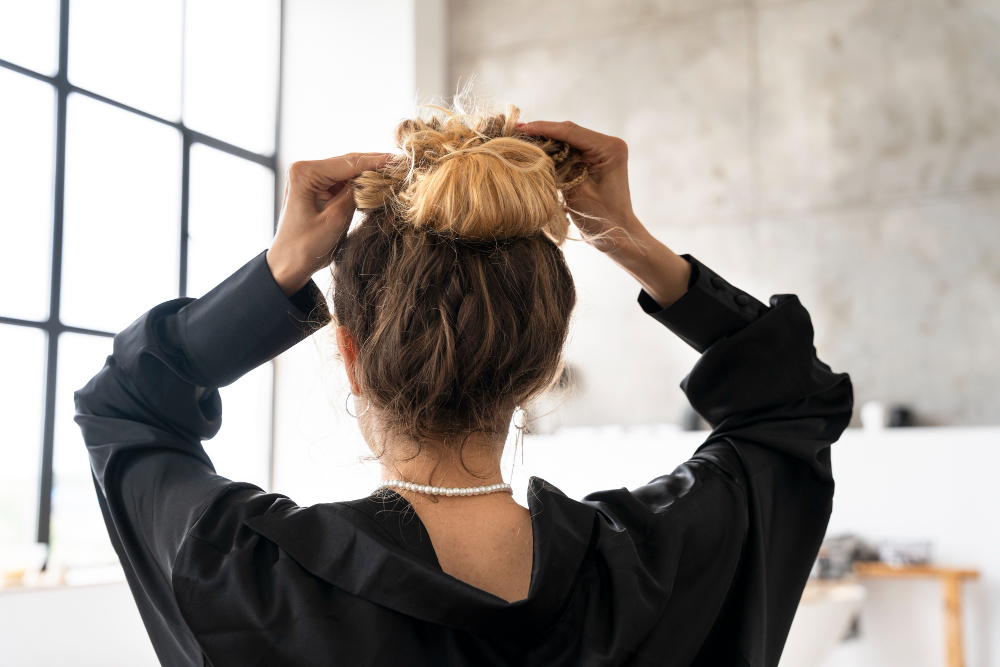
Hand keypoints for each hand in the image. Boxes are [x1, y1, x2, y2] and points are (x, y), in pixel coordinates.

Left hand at [267, 152, 392, 296]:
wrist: (287, 265)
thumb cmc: (305, 247)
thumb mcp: (335, 220)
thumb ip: (355, 194)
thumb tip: (379, 178)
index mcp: (304, 173)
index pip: (348, 163)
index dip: (377, 162)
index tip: (400, 161)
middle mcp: (305, 169)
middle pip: (348, 163)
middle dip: (375, 166)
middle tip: (403, 167)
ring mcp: (310, 178)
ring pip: (348, 172)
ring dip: (369, 175)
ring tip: (395, 175)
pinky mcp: (316, 189)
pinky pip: (343, 182)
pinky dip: (360, 185)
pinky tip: (378, 186)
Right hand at [518, 121, 690, 307]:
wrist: (618, 236)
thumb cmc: (602, 219)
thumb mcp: (577, 192)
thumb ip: (558, 169)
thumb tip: (534, 152)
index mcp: (609, 148)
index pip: (571, 132)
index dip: (543, 129)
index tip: (519, 128)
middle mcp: (607, 144)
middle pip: (567, 132)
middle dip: (541, 133)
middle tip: (513, 133)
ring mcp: (600, 151)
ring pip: (566, 140)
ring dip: (544, 142)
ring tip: (519, 140)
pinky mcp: (592, 160)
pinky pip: (568, 151)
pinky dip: (551, 153)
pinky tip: (533, 152)